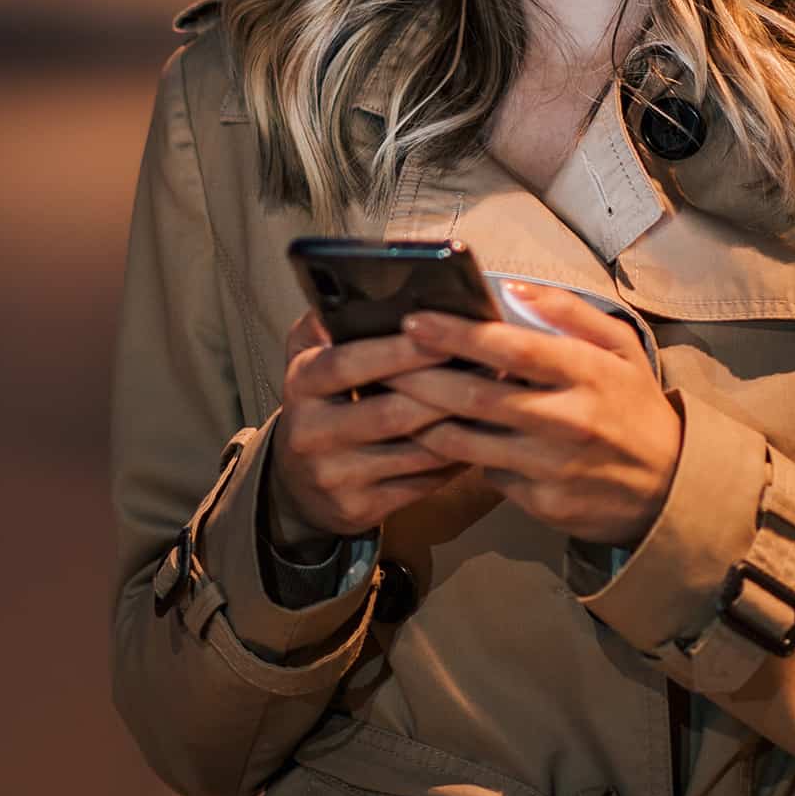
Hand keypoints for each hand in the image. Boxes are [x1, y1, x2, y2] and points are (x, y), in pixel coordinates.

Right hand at [267, 308, 472, 542]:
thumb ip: (327, 322)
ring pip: (414, 452)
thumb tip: (361, 286)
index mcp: (300, 384)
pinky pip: (422, 483)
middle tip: (489, 367)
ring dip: (461, 426)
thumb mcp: (308, 359)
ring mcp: (335, 476)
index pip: (348, 363)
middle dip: (444, 390)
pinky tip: (481, 438)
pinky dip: (455, 460)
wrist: (297, 485)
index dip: (398, 350)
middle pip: (389, 412)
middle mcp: (310, 433)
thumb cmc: (320, 404)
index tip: (443, 333)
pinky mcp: (360, 510)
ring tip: (497, 398)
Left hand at [383, 283, 679, 548]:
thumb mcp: (621, 349)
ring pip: (469, 443)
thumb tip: (512, 288)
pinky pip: (487, 474)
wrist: (669, 490)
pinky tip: (433, 437)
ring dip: (424, 421)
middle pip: (477, 399)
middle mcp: (568, 420)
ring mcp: (552, 467)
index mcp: (587, 374)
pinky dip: (459, 455)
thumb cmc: (633, 407)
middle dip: (421, 378)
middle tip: (380, 360)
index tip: (415, 320)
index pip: (512, 349)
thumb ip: (570, 313)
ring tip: (389, 398)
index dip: (458, 334)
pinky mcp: (542, 504)